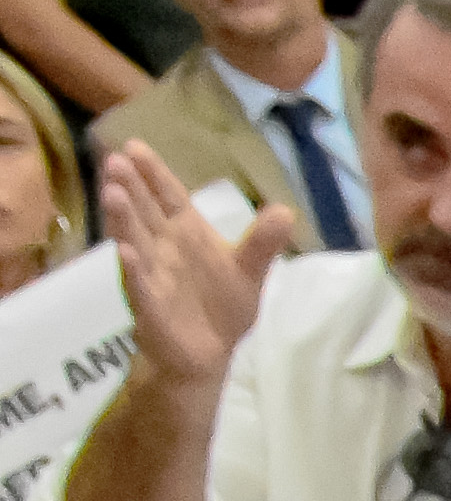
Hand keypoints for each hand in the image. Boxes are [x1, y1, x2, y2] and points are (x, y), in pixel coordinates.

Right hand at [101, 144, 283, 390]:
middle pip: (144, 212)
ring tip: (112, 192)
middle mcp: (162, 247)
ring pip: (134, 242)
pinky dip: (133, 270)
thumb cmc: (222, 306)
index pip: (167, 196)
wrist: (208, 354)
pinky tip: (126, 253)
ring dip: (123, 219)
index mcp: (185, 232)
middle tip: (115, 160)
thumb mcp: (248, 271)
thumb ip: (263, 242)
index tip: (135, 146)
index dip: (153, 173)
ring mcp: (151, 275)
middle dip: (130, 187)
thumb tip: (286, 210)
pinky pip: (139, 286)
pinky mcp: (149, 307)